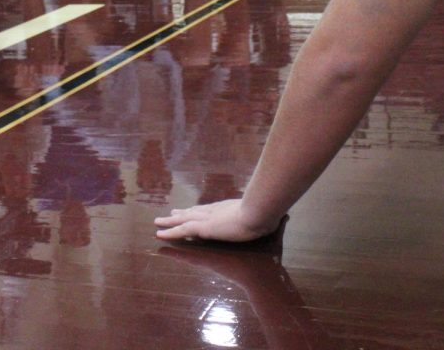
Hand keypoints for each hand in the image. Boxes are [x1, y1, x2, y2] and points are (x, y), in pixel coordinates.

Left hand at [155, 199, 283, 242]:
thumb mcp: (270, 217)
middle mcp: (216, 210)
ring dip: (169, 222)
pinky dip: (170, 232)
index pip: (210, 209)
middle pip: (194, 211)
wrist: (261, 211)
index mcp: (229, 208)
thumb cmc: (268, 214)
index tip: (193, 209)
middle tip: (169, 213)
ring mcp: (209, 218)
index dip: (200, 209)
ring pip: (183, 220)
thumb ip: (274, 217)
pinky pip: (182, 231)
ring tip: (157, 222)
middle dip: (181, 213)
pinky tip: (159, 235)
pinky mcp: (204, 227)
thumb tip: (286, 216)